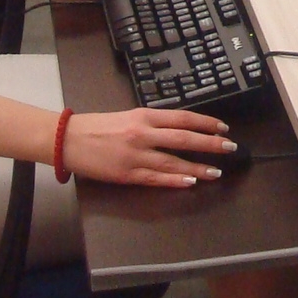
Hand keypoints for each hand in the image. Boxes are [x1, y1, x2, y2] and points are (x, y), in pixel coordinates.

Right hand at [62, 108, 236, 187]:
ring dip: (198, 167)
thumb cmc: (97, 126)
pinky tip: (191, 182)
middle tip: (229, 147)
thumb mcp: (128, 115)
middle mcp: (143, 133)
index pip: (183, 118)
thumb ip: (152, 122)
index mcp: (144, 116)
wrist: (68, 140)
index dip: (205, 123)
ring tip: (217, 171)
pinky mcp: (127, 174)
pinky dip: (175, 180)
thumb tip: (179, 128)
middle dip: (210, 143)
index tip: (222, 128)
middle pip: (184, 138)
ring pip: (174, 161)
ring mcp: (135, 155)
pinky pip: (156, 178)